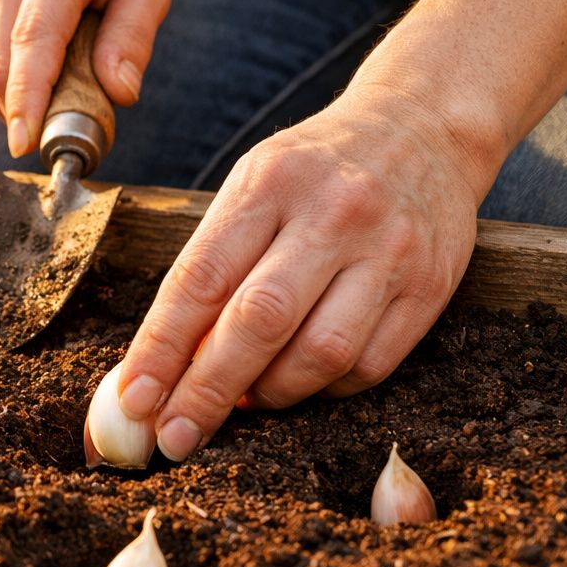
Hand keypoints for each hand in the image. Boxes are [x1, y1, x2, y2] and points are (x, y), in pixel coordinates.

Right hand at [0, 0, 168, 155]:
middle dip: (28, 112)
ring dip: (17, 101)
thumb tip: (119, 92)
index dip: (27, 94)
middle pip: (1, 64)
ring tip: (57, 82)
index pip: (34, 36)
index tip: (24, 141)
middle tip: (64, 127)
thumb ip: (134, 38)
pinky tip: (30, 71)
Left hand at [110, 89, 486, 459]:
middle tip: (174, 438)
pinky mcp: (432, 285)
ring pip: (320, 353)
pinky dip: (324, 390)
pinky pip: (369, 365)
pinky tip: (301, 381)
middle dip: (207, 391)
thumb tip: (161, 366)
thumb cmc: (314, 171)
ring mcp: (388, 250)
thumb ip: (211, 266)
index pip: (201, 279)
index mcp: (270, 182)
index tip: (133, 400)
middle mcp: (332, 213)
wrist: (423, 128)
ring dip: (271, 395)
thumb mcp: (253, 187)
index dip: (161, 348)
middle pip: (258, 322)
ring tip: (247, 399)